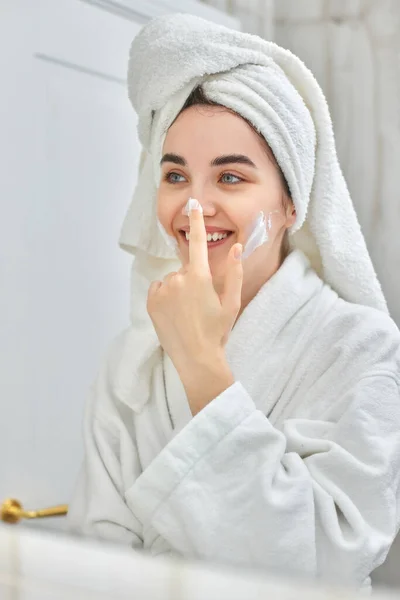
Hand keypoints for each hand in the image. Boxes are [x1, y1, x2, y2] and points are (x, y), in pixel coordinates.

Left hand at [147, 205, 242, 412]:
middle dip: (193, 280)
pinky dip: (165, 297)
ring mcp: (162, 291)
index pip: (198, 243)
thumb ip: (234, 273)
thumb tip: (237, 248)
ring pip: (172, 281)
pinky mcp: (151, 302)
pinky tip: (174, 314)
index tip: (192, 204)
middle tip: (200, 305)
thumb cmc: (216, 331)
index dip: (196, 222)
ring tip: (187, 313)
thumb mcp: (231, 303)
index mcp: (200, 277)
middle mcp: (178, 279)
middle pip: (186, 269)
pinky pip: (159, 290)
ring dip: (178, 290)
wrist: (196, 358)